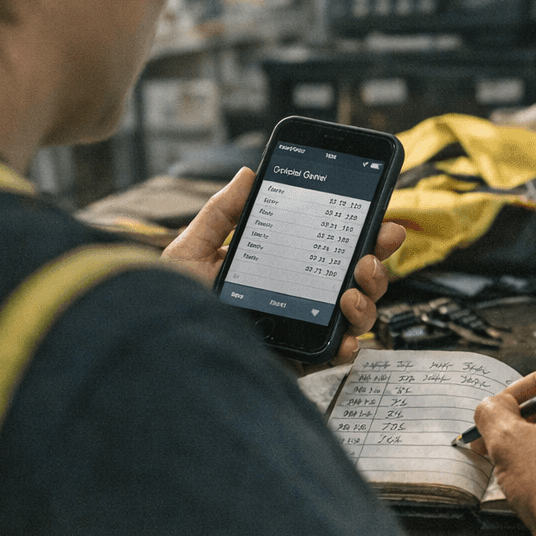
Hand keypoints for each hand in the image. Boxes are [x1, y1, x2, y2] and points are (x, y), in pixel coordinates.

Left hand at [160, 168, 402, 361]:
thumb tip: (248, 175)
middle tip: (375, 247)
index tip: (377, 217)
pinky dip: (349, 346)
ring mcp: (300, 329)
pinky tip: (344, 337)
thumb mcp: (190, 250)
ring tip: (351, 290)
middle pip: (352, 279)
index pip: (326, 247)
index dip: (358, 232)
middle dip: (376, 261)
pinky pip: (335, 355)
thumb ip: (221, 213)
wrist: (158, 352)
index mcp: (277, 267)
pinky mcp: (296, 360)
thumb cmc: (168, 306)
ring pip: (355, 314)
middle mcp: (296, 297)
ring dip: (368, 299)